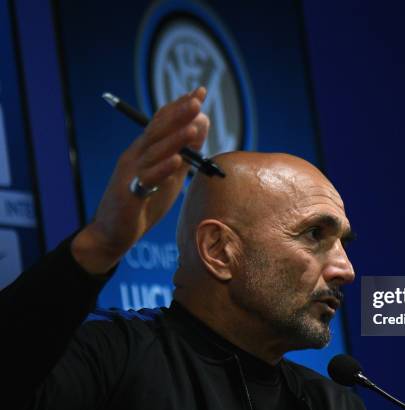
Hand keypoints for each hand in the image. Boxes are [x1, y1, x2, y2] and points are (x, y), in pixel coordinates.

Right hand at [71, 87, 209, 273]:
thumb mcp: (170, 176)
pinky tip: (176, 161)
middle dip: (178, 114)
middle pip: (158, 131)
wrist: (112, 234)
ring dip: (175, 138)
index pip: (161, 122)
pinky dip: (162, 169)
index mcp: (144, 150)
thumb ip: (186, 152)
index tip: (199, 91)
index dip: (179, 106)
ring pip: (154, 152)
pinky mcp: (129, 194)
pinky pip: (147, 180)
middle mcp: (135, 156)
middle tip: (197, 98)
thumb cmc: (143, 205)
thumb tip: (203, 125)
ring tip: (193, 125)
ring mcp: (131, 174)